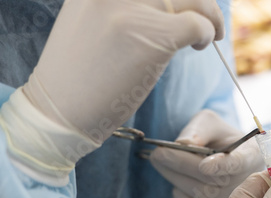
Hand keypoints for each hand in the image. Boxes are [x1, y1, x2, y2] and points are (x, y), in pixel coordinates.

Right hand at [0, 0, 223, 184]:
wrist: (58, 112)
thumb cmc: (77, 77)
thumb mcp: (88, 24)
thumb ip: (121, 9)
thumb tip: (162, 6)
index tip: (180, 5)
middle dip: (198, 0)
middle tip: (206, 19)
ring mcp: (131, 12)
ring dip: (209, 14)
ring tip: (210, 34)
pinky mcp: (152, 38)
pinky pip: (196, 25)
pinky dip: (207, 33)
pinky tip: (201, 46)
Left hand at [150, 109, 262, 197]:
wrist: (224, 155)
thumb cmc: (219, 137)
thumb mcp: (210, 122)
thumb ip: (198, 130)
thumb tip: (183, 145)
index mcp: (251, 154)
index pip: (239, 163)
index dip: (222, 166)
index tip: (204, 165)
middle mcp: (247, 180)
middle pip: (214, 181)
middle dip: (182, 165)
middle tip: (158, 153)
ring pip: (201, 195)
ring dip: (175, 177)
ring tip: (161, 161)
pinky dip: (180, 196)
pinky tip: (177, 181)